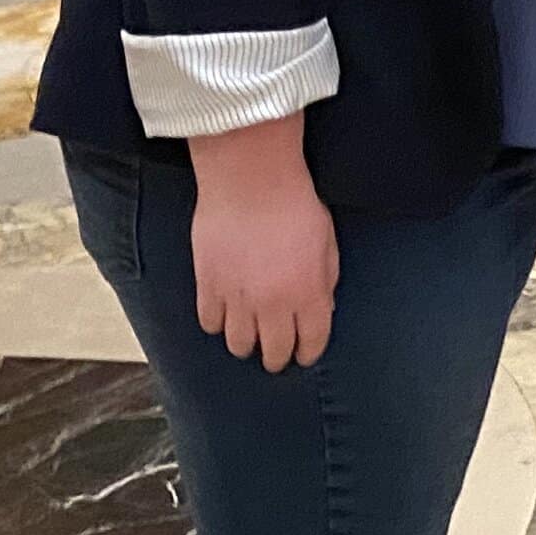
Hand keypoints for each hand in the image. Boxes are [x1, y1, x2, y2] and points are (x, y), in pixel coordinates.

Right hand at [187, 114, 338, 372]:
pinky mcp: (208, 286)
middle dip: (278, 356)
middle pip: (274, 354)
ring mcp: (238, 298)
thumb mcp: (327, 243)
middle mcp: (273, 304)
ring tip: (249, 331)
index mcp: (308, 293)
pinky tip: (226, 309)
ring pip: (238, 346)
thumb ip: (325, 282)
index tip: (304, 354)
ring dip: (246, 341)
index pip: (311, 343)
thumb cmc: (294, 203)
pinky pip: (210, 324)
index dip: (308, 353)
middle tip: (275, 349)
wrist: (251, 178)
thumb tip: (321, 311)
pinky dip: (218, 321)